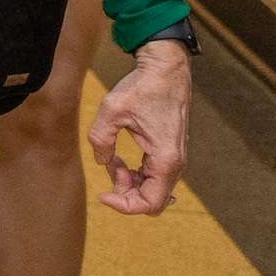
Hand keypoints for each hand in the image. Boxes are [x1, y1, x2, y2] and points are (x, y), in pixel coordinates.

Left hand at [88, 38, 192, 215]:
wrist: (166, 70)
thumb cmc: (142, 87)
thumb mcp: (112, 110)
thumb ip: (101, 139)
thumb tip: (102, 162)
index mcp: (165, 160)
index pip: (150, 204)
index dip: (124, 206)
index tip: (102, 194)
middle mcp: (175, 164)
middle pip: (152, 201)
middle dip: (125, 193)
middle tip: (108, 168)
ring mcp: (174, 159)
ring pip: (152, 190)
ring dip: (129, 183)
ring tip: (112, 160)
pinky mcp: (168, 152)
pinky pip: (153, 177)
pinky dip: (135, 175)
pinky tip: (118, 159)